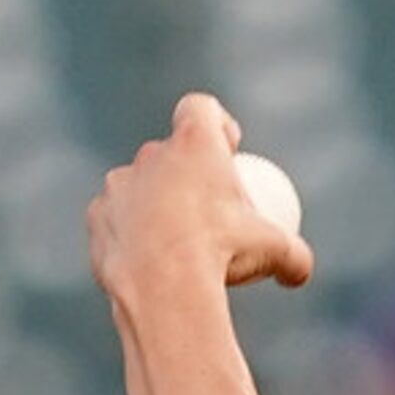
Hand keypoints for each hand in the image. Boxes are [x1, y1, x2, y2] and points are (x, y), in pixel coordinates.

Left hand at [85, 92, 315, 299]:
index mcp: (195, 145)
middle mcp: (151, 155)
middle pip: (171, 152)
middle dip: (188, 173)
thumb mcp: (276, 252)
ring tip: (177, 243)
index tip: (230, 149)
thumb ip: (293, 256)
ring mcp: (119, 184)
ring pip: (141, 186)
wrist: (162, 285)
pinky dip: (133, 233)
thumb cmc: (223, 254)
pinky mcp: (97, 215)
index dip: (216, 123)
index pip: (200, 108)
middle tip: (210, 209)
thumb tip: (297, 272)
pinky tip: (151, 262)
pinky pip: (118, 219)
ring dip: (158, 204)